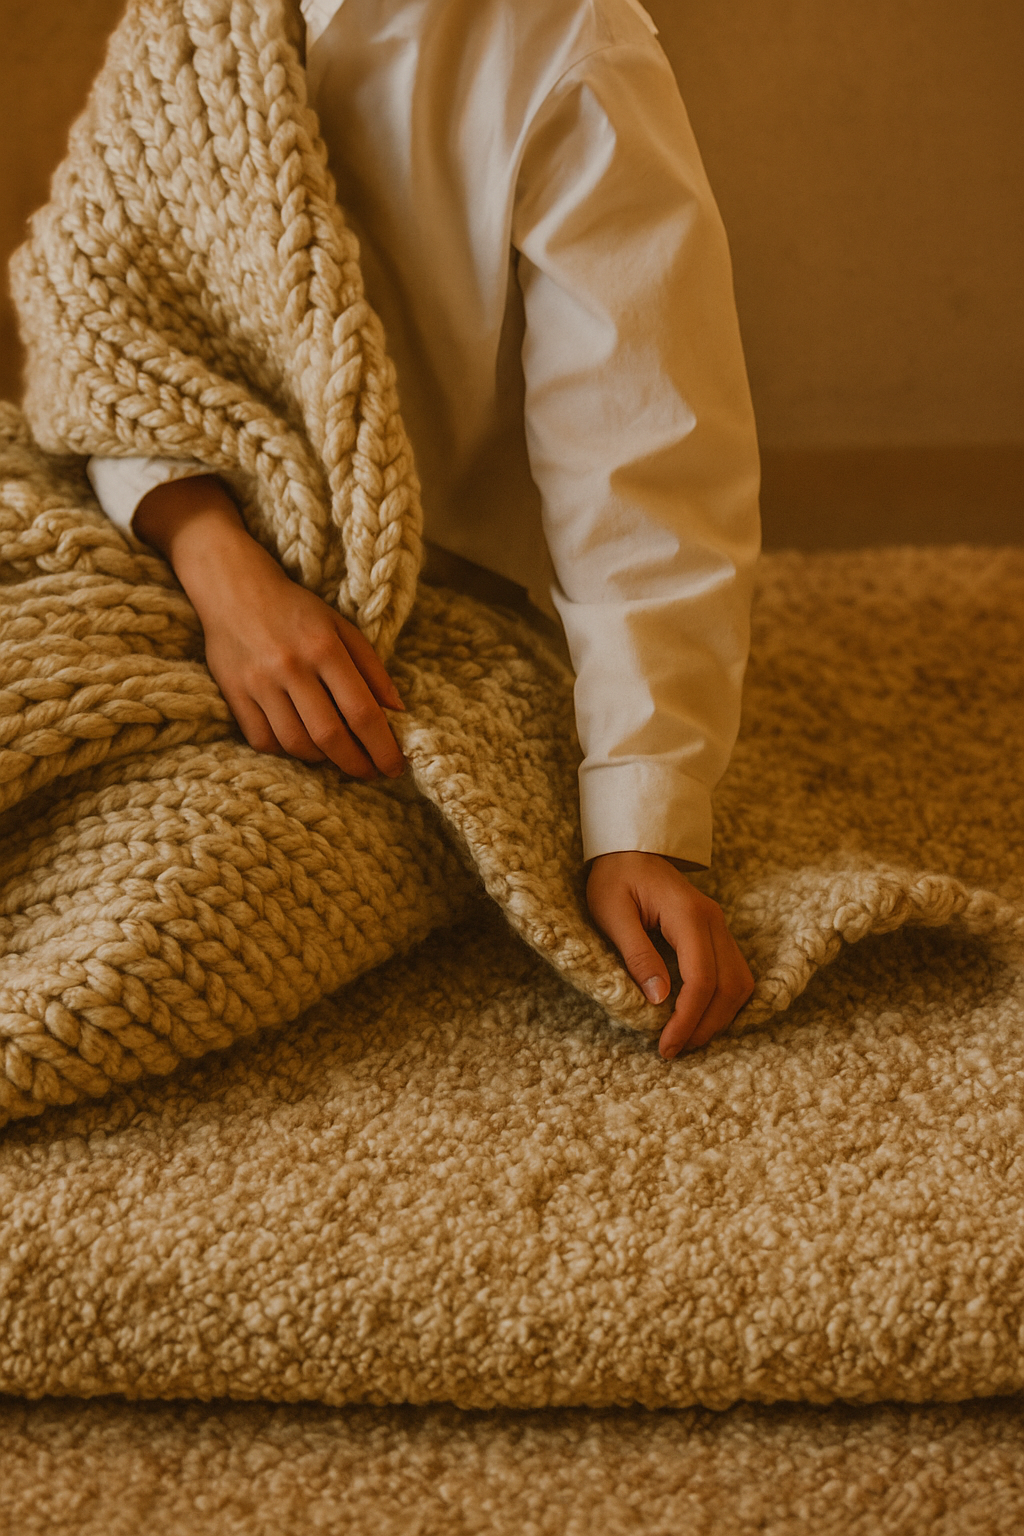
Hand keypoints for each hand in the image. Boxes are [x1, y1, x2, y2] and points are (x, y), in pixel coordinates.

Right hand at [134, 475, 405, 778]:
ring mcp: (258, 682)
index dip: (382, 746)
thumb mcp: (342, 627)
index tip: (394, 766)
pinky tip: (300, 743)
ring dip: (322, 759)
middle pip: (330, 735)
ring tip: (336, 755)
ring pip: (295, 743)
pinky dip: (285, 750)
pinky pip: (262, 740)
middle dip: (356, 763)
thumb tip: (397, 711)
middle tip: (370, 772)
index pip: (361, 710)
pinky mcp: (233, 692)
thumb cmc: (297, 610)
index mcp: (325, 647)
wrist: (234, 589)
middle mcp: (291, 666)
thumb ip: (372, 669)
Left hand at [586, 851, 753, 1058]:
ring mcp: (719, 926)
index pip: (702, 979)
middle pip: (730, 986)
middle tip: (675, 1049)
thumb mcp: (611, 913)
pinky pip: (734, 974)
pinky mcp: (716, 933)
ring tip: (687, 1038)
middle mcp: (713, 921)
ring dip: (720, 1017)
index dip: (688, 1019)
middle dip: (707, 1025)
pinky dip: (723, 1001)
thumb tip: (659, 1000)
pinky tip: (698, 1017)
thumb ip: (636, 954)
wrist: (630, 848)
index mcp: (688, 915)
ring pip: (740, 983)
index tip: (666, 1046)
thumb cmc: (614, 878)